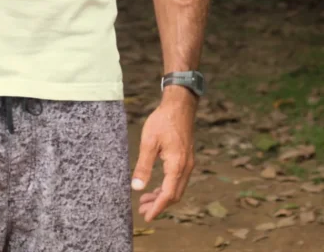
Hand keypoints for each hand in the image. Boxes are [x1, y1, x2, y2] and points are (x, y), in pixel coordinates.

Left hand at [130, 89, 196, 221]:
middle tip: (142, 210)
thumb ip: (143, 166)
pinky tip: (155, 186)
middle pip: (174, 195)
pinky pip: (177, 180)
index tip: (146, 216)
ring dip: (162, 196)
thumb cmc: (163, 121)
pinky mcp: (185, 159)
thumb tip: (136, 187)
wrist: (179, 106)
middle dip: (158, 205)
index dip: (157, 207)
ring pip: (176, 188)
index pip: (168, 194)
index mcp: (177, 165)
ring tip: (145, 200)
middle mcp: (185, 168)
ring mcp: (187, 164)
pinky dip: (166, 187)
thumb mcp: (148, 142)